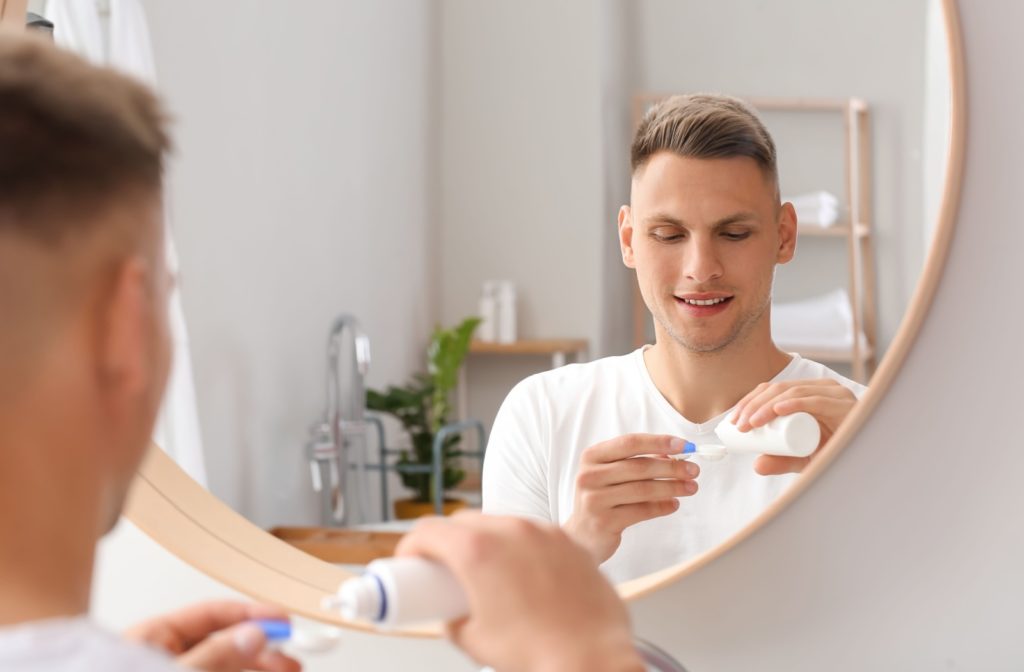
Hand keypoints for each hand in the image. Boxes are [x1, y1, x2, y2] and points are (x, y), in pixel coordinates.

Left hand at [123, 601, 300, 671]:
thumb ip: (215, 656)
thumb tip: (251, 635)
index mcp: (151, 641)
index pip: (210, 615)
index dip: (250, 614)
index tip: (282, 621)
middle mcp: (162, 661)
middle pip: (223, 646)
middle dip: (260, 652)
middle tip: (290, 660)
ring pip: (226, 671)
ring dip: (257, 671)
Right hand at [395, 512, 644, 671]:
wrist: (593, 660)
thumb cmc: (540, 654)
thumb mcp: (474, 641)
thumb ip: (453, 619)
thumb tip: (453, 614)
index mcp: (478, 552)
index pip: (428, 531)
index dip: (411, 547)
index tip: (410, 560)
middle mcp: (510, 531)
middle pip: (463, 521)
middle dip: (447, 541)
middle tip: (443, 569)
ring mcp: (543, 532)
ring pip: (500, 522)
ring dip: (485, 540)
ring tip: (487, 572)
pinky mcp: (569, 541)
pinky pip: (534, 533)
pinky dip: (520, 547)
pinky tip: (523, 574)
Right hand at [564, 434, 698, 562]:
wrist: (581, 536)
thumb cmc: (601, 498)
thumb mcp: (612, 474)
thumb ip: (637, 462)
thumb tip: (673, 455)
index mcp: (592, 456)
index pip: (630, 443)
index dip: (659, 442)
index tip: (684, 446)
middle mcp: (589, 475)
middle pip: (639, 467)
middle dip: (672, 468)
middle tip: (694, 470)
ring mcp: (594, 499)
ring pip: (643, 489)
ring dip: (672, 488)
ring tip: (691, 488)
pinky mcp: (604, 521)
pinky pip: (641, 511)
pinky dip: (662, 507)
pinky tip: (674, 504)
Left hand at [729, 378, 857, 474]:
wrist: (868, 459)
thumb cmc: (836, 452)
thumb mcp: (803, 458)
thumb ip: (782, 461)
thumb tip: (756, 465)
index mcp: (808, 393)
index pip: (772, 390)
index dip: (749, 402)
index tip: (734, 421)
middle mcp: (821, 389)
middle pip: (778, 389)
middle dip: (754, 406)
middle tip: (740, 426)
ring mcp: (833, 394)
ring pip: (792, 393)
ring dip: (767, 407)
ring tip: (751, 424)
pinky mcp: (843, 404)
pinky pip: (816, 400)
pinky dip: (795, 404)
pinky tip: (777, 410)